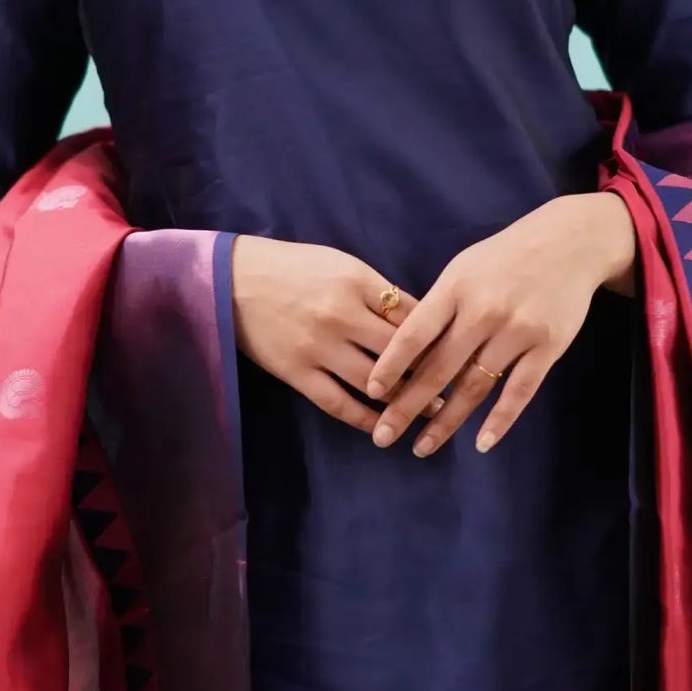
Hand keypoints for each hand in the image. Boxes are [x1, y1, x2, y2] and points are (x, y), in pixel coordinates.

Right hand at [229, 233, 443, 434]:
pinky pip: (338, 403)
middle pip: (399, 351)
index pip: (410, 313)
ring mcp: (318, 347)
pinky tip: (382, 426)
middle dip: (432, 370)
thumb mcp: (340, 264)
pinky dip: (364, 418)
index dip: (437, 335)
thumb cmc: (293, 267)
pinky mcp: (297, 372)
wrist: (234, 279)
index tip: (458, 351)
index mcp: (356, 282)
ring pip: (374, 382)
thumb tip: (418, 319)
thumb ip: (376, 291)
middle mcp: (341, 315)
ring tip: (431, 410)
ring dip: (406, 400)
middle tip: (458, 386)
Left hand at [362, 191, 637, 457]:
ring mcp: (517, 330)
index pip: (414, 334)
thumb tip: (405, 352)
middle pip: (438, 369)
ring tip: (423, 447)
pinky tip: (481, 443)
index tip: (371, 393)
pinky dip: (500, 421)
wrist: (570, 241)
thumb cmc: (505, 257)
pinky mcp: (547, 346)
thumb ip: (438, 306)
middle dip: (407, 407)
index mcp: (456, 288)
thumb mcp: (464, 268)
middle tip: (384, 436)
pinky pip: (519, 391)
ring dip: (446, 422)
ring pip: (474, 386)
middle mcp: (484, 311)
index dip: (390, 366)